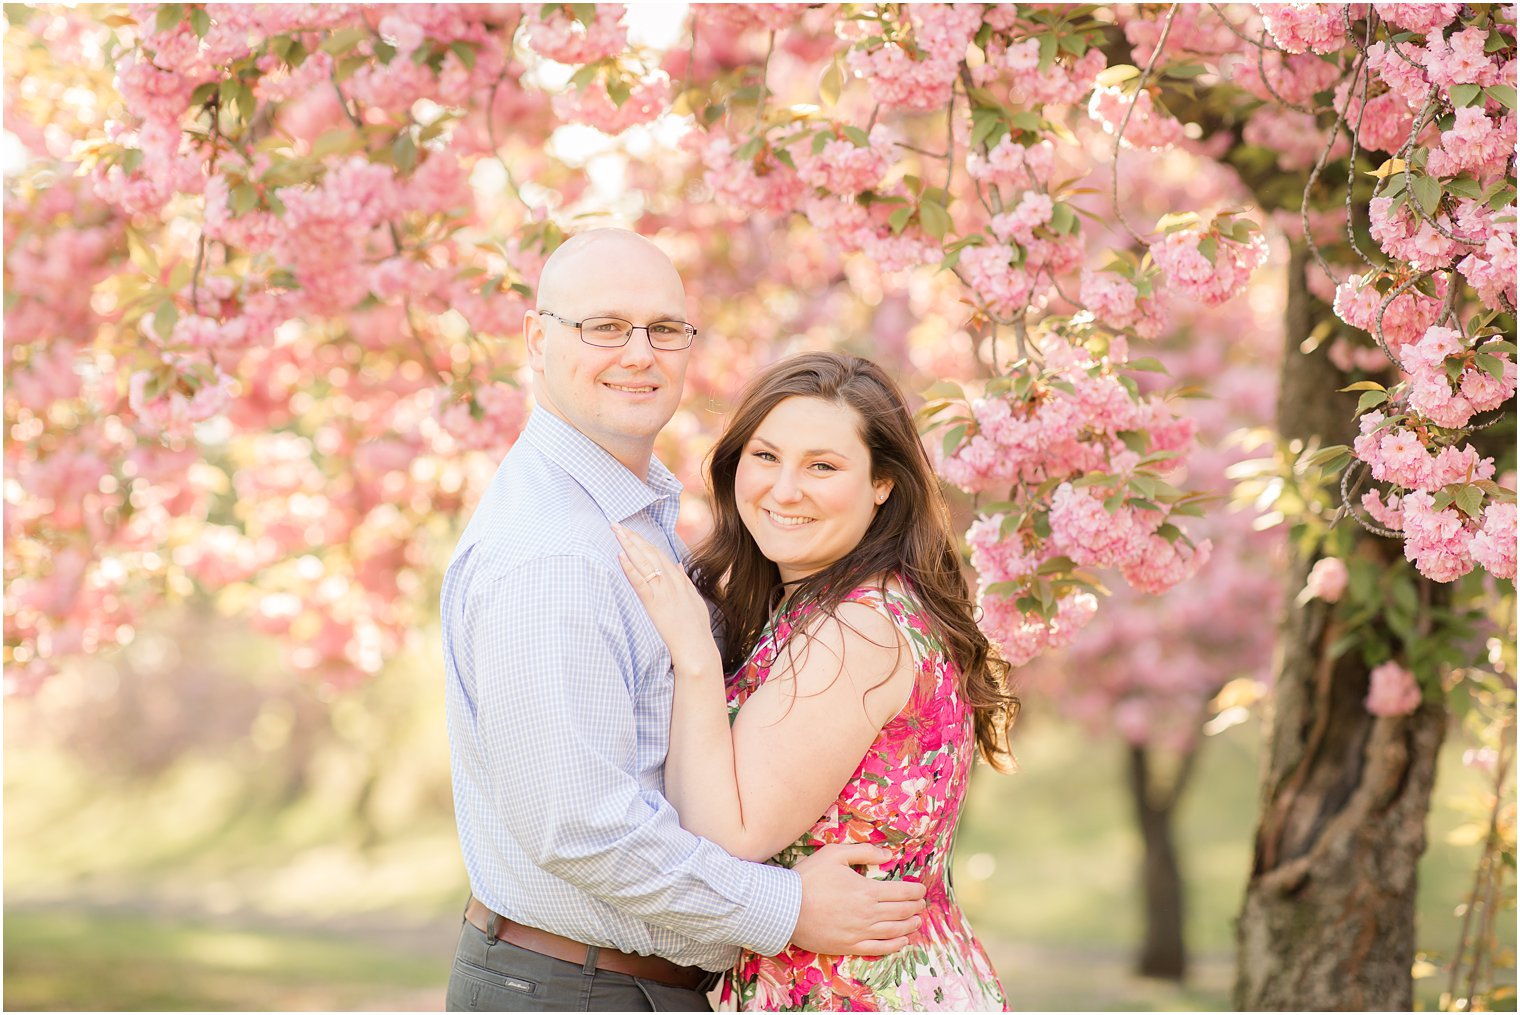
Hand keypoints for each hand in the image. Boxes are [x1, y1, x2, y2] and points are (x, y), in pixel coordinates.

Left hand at [613, 523, 722, 678]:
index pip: (659, 554)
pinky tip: (620, 556)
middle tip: (617, 525)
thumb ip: (685, 581)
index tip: (631, 531)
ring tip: (616, 532)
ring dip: (629, 545)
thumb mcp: (695, 599)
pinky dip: (630, 568)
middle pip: (650, 553)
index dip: (644, 541)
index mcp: (680, 580)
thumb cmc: (696, 628)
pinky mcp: (655, 604)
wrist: (697, 647)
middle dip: (633, 537)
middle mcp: (672, 582)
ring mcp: (663, 592)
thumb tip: (677, 565)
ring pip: (644, 562)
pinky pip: (640, 583)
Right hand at [789, 843, 926, 955]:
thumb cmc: (808, 878)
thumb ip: (863, 852)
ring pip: (894, 931)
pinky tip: (901, 942)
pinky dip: (894, 946)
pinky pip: (879, 949)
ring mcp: (859, 933)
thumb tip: (887, 855)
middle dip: (915, 907)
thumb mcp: (835, 854)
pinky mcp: (849, 946)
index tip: (921, 889)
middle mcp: (868, 914)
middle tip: (921, 904)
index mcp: (867, 891)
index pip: (901, 892)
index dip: (915, 891)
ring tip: (917, 921)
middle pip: (901, 912)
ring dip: (909, 926)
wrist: (785, 908)